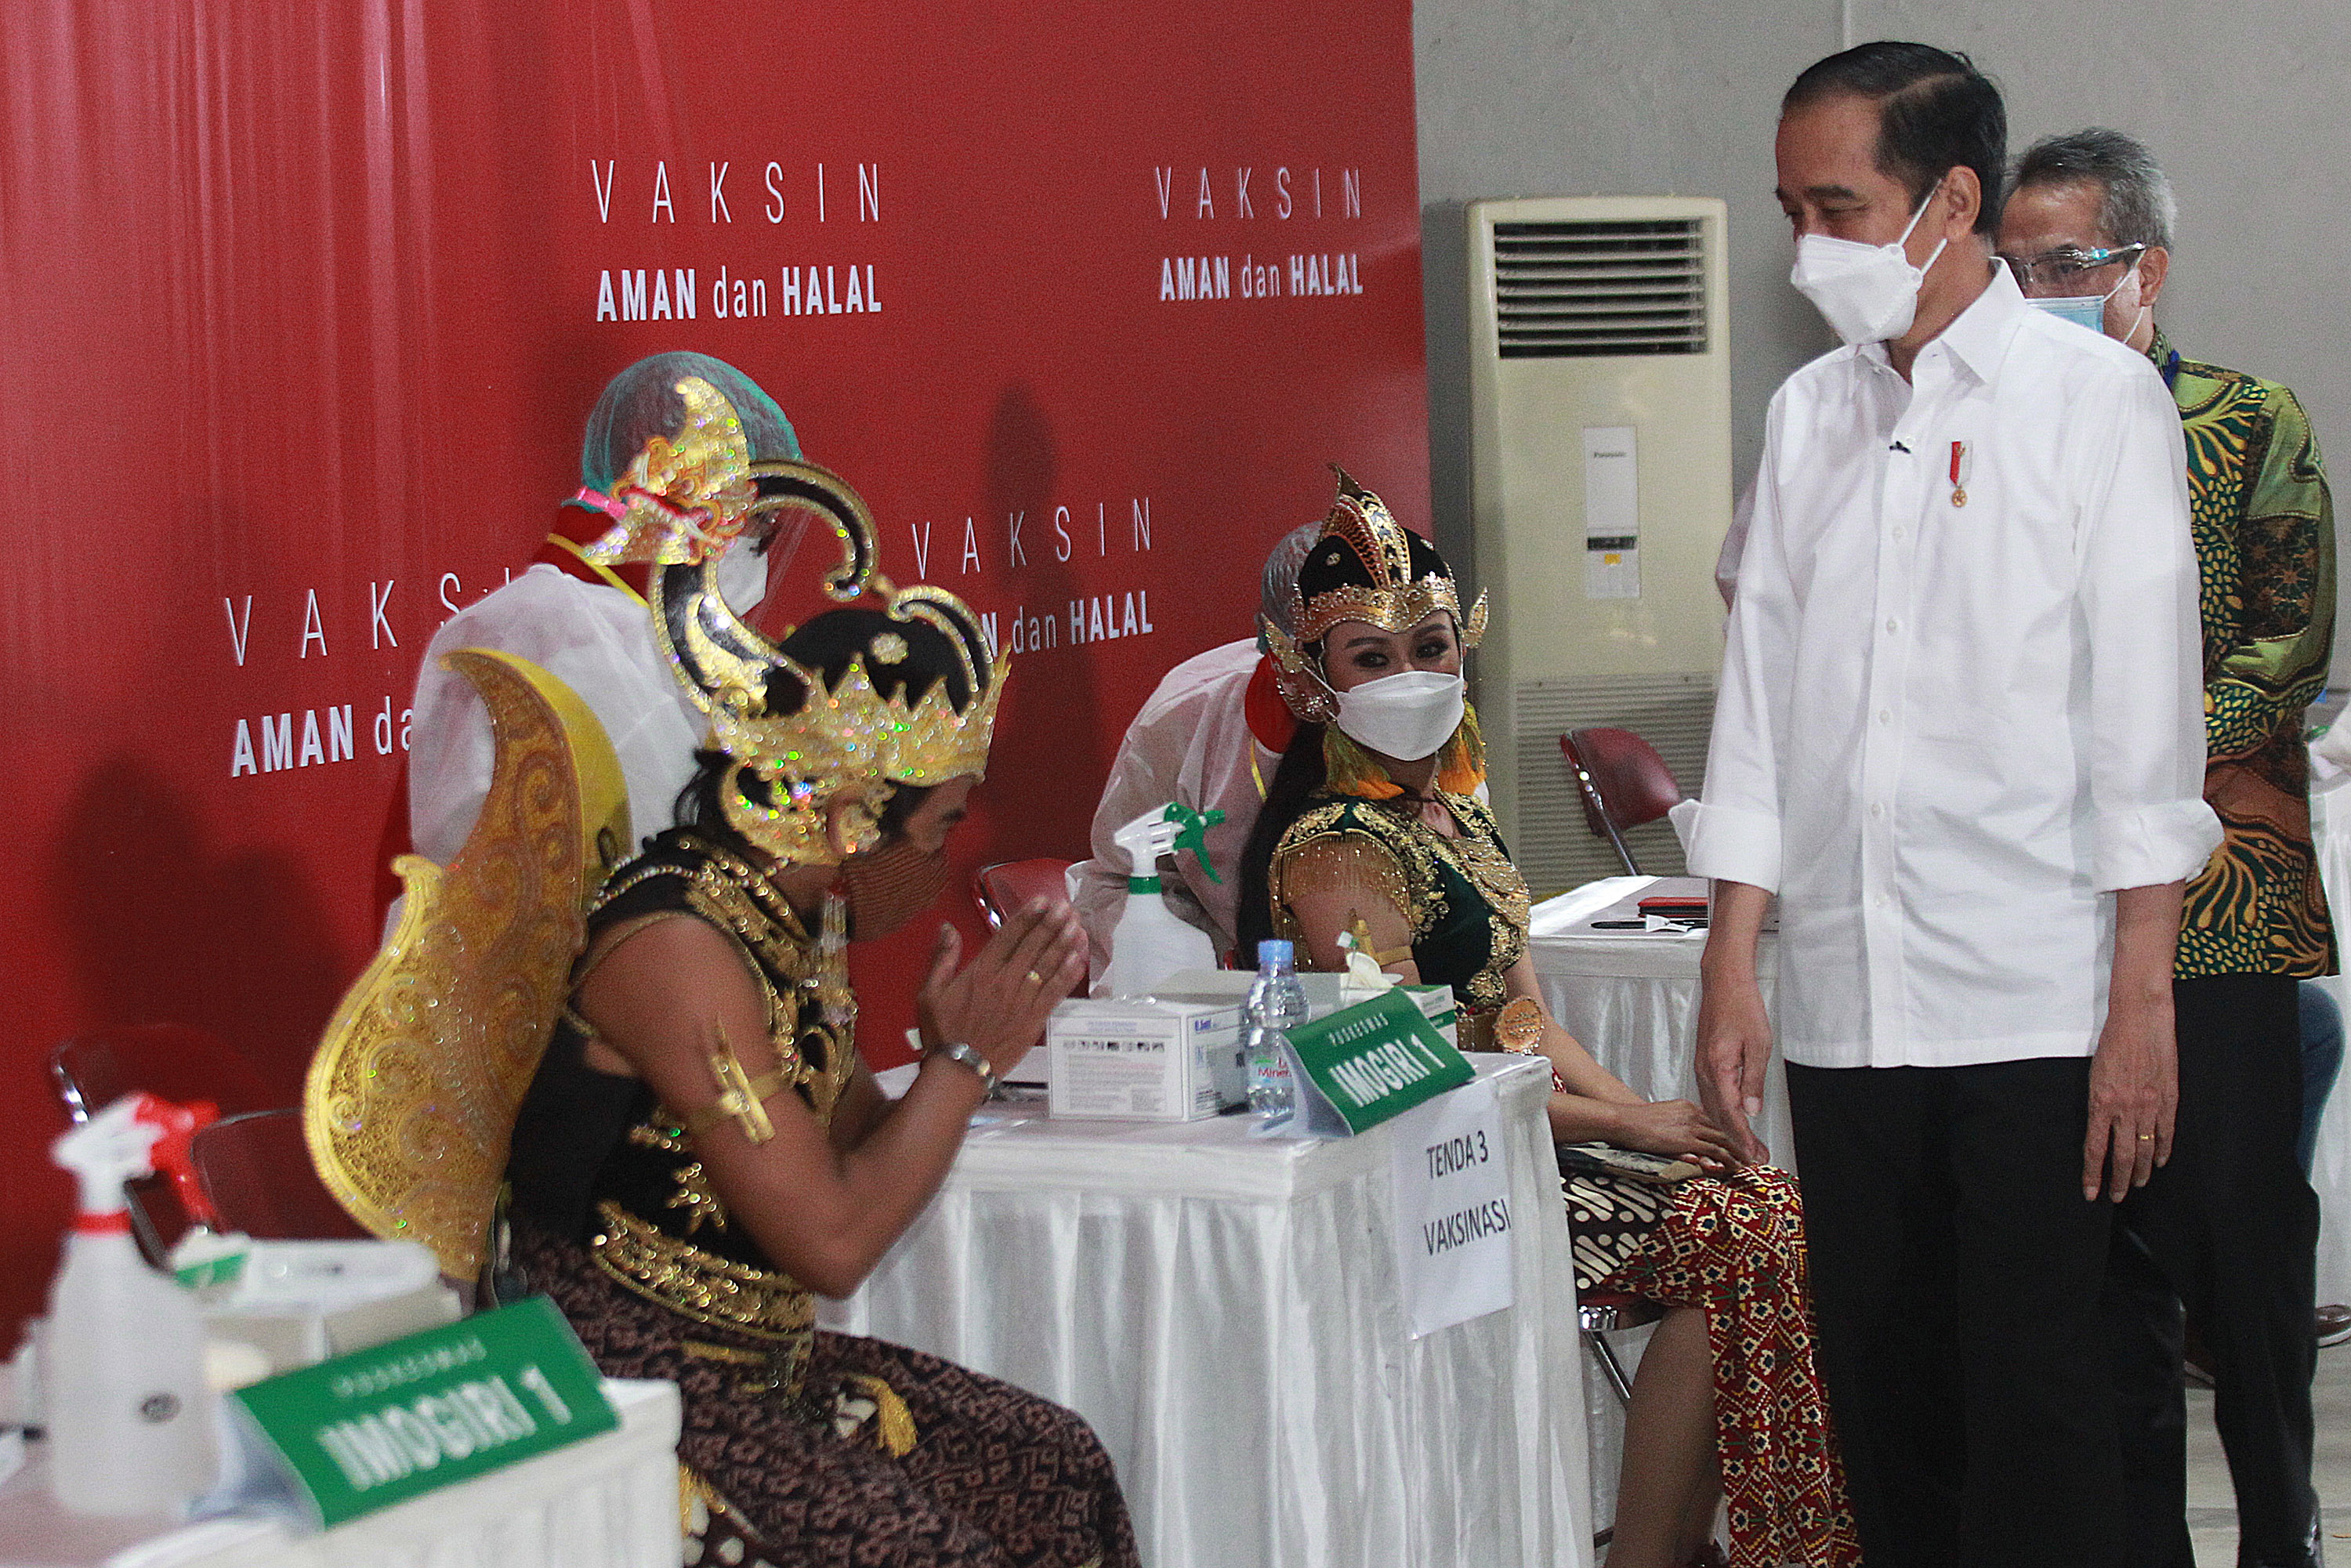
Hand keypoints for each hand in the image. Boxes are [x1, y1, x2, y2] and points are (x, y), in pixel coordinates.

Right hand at [916, 899, 1085, 1076]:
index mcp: (980, 972)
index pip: (1008, 936)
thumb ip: (943, 957)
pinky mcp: (1034, 1019)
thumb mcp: (930, 993)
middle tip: (1067, 907)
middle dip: (1052, 924)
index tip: (1042, 901)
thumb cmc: (943, 1032)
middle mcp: (1004, 982)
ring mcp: (1022, 1000)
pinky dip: (1068, 975)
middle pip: (1033, 946)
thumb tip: (947, 928)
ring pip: (1047, 965)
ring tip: (1076, 925)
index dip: (1027, 917)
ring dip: (1063, 943)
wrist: (959, 1070)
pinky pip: (1055, 992)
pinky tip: (1078, 958)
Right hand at [1607, 1099, 1743, 1170]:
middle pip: (1723, 1130)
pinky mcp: (1687, 1140)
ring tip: (1746, 1165)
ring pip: (1723, 1141)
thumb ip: (1679, 1124)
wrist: (1623, 1120)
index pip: (1715, 1121)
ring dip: (1737, 1154)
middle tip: (1752, 1156)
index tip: (1739, 1144)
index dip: (1729, 1134)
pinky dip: (1727, 1159)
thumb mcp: (1663, 1117)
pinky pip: (1713, 1150)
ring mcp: (1691, 1127)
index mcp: (1688, 1107)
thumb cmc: (1637, 1121)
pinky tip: (1733, 1166)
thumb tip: (1687, 1137)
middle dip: (1739, 1144)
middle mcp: (1693, 1114)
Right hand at [1694, 970, 1772, 1164]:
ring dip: (1728, 1128)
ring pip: (1712, 1107)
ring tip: (1746, 1145)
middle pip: (1718, 1115)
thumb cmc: (1742, 1008)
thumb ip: (1754, 1080)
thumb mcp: (1758, 1045)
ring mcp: (1702, 1066)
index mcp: (1718, 1069)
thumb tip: (1752, 1110)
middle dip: (1736, 1140)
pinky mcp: (1704, 1062)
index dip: (1743, 1137)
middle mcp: (1705, 1071)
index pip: (1730, 1113)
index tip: (1753, 1154)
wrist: (1724, 984)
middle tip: (1754, 1157)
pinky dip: (1721, 1112)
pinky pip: (1710, 1095)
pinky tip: (1730, 1119)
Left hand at [2083, 990, 2176, 1201]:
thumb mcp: (2094, 1074)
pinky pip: (2166, 1131)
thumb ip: (2098, 1103)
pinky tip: (2157, 1162)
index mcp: (2100, 1102)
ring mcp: (2149, 1105)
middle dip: (2118, 1180)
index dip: (2093, 1174)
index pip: (2095, 1149)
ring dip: (2139, 1170)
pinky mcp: (2169, 1098)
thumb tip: (2100, 1127)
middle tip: (2116, 1197)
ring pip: (2144, 1148)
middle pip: (2121, 1155)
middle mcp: (2125, 1108)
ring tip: (2136, 1184)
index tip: (2090, 1193)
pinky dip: (2161, 1149)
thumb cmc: (2112, 1043)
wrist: (2140, 1020)